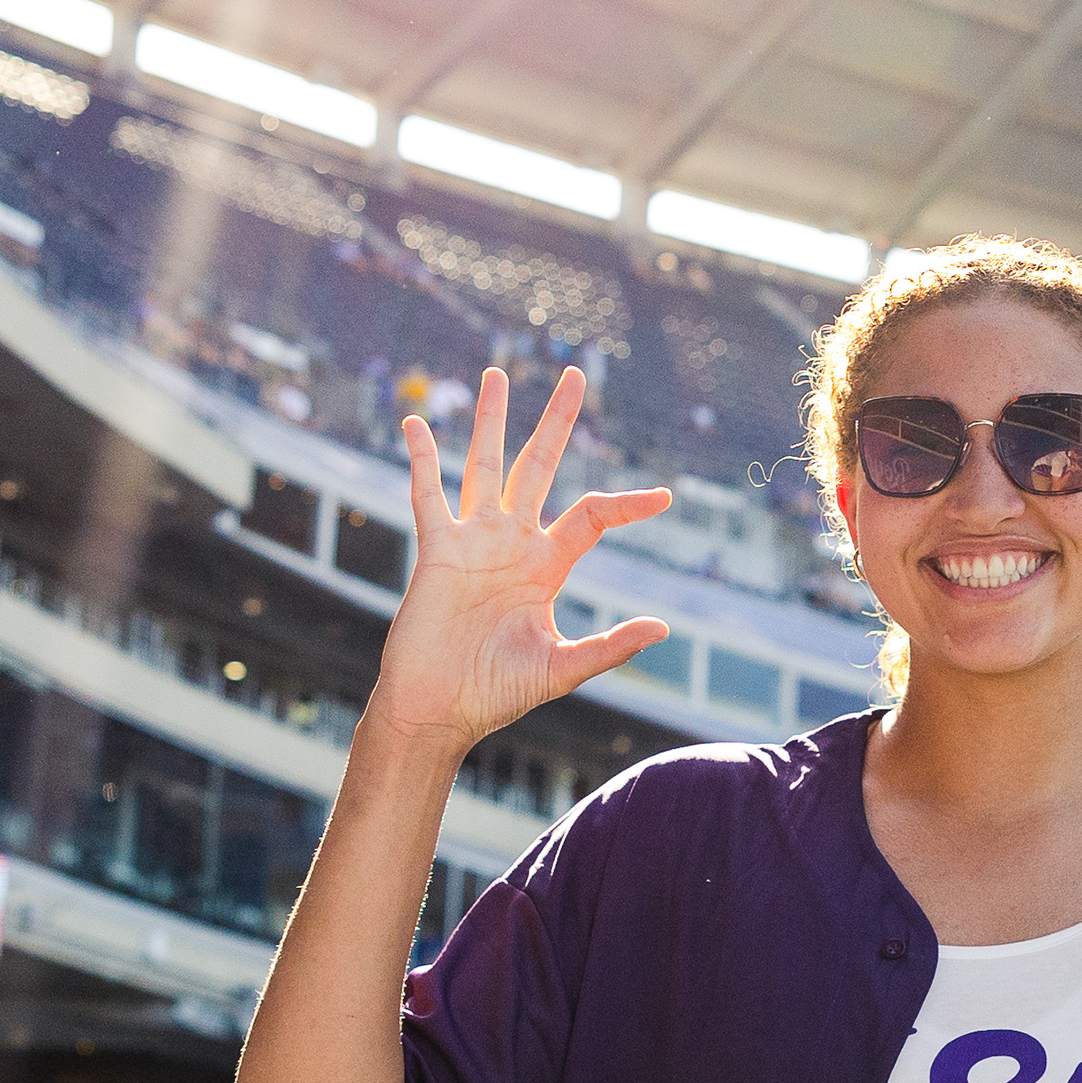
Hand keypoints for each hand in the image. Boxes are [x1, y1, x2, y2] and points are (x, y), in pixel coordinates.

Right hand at [367, 365, 671, 759]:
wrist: (438, 709)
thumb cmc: (495, 693)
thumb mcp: (561, 669)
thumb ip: (608, 647)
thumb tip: (663, 629)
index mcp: (546, 566)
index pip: (592, 515)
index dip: (627, 504)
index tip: (664, 496)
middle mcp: (511, 543)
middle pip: (539, 465)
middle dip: (557, 421)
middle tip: (575, 374)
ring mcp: (472, 541)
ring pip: (485, 466)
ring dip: (492, 420)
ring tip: (499, 373)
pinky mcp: (435, 549)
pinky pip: (427, 495)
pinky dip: (422, 460)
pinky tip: (417, 423)